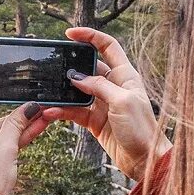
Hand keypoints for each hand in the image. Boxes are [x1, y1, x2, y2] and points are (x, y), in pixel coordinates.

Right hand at [42, 27, 170, 181]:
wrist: (145, 160)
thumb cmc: (142, 129)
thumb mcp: (121, 102)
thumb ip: (99, 86)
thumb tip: (76, 77)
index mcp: (125, 75)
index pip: (108, 47)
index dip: (90, 37)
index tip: (70, 34)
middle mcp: (114, 86)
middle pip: (89, 68)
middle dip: (71, 66)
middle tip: (53, 65)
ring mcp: (103, 103)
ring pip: (78, 91)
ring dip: (64, 91)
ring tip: (49, 90)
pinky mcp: (94, 121)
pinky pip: (75, 111)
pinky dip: (63, 110)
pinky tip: (53, 111)